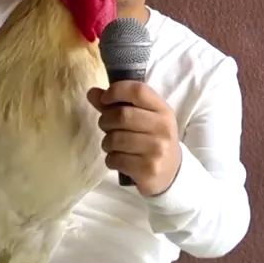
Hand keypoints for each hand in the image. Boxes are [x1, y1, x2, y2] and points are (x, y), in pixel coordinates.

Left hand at [88, 81, 181, 196]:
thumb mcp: (143, 118)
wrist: (170, 171)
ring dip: (107, 142)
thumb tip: (92, 93)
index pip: (138, 91)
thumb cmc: (152, 138)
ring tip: (114, 145)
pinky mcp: (148, 169)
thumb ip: (117, 104)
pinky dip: (111, 159)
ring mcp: (157, 150)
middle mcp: (163, 128)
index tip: (104, 99)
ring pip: (115, 139)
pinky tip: (120, 160)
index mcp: (163, 110)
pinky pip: (115, 159)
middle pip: (121, 115)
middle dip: (105, 120)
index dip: (116, 91)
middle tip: (106, 126)